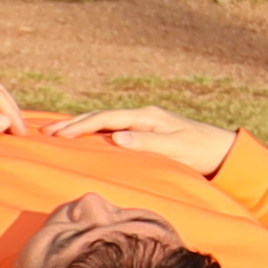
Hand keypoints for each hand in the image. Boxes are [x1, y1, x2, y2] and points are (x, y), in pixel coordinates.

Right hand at [47, 106, 242, 175]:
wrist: (222, 152)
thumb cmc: (201, 151)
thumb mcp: (176, 148)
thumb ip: (148, 142)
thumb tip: (116, 137)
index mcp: (147, 116)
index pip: (106, 118)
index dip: (81, 126)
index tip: (58, 135)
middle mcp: (143, 116)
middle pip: (100, 117)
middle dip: (73, 124)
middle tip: (44, 132)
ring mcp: (143, 122)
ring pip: (104, 122)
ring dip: (80, 127)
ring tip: (55, 134)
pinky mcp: (144, 131)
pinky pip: (112, 129)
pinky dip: (93, 131)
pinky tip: (82, 138)